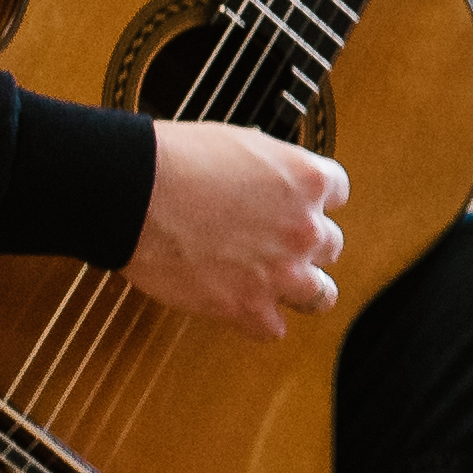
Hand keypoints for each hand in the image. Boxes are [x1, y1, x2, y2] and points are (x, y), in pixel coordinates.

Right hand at [126, 122, 349, 341]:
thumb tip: (270, 175)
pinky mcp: (248, 307)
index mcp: (306, 180)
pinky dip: (258, 320)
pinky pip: (274, 329)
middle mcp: (305, 228)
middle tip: (272, 244)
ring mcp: (281, 272)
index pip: (337, 194)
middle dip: (302, 245)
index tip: (294, 207)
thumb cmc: (174, 161)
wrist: (135, 192)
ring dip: (298, 289)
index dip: (312, 202)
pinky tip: (240, 307)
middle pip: (329, 246)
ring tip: (272, 285)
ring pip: (320, 295)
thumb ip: (270, 167)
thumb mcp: (238, 144)